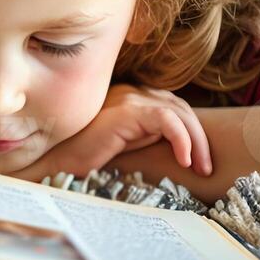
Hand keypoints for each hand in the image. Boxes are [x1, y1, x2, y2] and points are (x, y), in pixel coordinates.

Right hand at [13, 83, 211, 181]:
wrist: (54, 158)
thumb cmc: (82, 154)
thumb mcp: (123, 144)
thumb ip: (145, 135)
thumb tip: (179, 147)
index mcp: (131, 97)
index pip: (173, 107)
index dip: (191, 132)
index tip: (198, 162)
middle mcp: (132, 92)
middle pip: (180, 107)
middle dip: (199, 138)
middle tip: (205, 167)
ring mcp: (129, 98)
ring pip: (178, 111)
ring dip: (195, 140)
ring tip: (198, 167)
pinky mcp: (127, 110)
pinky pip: (167, 120)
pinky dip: (182, 139)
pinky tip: (184, 159)